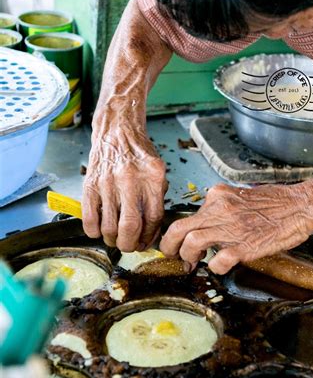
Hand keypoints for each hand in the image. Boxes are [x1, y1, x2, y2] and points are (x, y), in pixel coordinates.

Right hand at [82, 126, 167, 251]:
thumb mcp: (157, 171)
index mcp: (152, 178)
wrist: (118, 132)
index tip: (146, 242)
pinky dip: (94, 231)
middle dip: (130, 245)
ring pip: (108, 227)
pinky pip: (89, 219)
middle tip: (130, 245)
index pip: (153, 218)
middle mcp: (130, 180)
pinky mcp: (90, 186)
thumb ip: (157, 198)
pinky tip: (100, 229)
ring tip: (115, 238)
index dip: (150, 236)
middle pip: (130, 227)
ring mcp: (108, 183)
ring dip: (112, 239)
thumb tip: (152, 230)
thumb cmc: (138, 153)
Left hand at [159, 183, 312, 273]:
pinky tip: (221, 266)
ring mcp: (230, 228)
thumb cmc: (277, 202)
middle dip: (168, 244)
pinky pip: (217, 262)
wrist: (300, 206)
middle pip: (178, 227)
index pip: (188, 214)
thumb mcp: (241, 194)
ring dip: (186, 256)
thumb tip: (210, 222)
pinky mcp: (243, 246)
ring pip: (191, 242)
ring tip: (191, 263)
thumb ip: (223, 206)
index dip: (179, 231)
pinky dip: (214, 267)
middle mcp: (220, 209)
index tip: (179, 241)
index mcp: (218, 195)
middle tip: (169, 254)